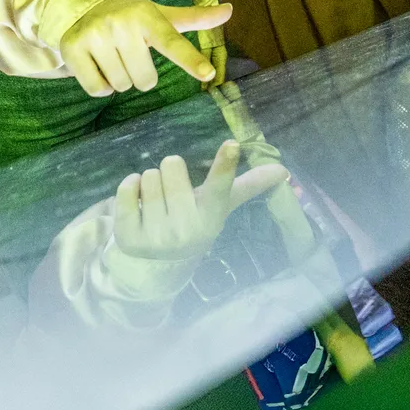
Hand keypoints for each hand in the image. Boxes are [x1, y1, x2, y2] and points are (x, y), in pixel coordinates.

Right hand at [60, 0, 232, 96]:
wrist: (82, 4)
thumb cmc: (130, 15)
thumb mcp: (160, 15)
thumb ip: (194, 18)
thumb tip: (230, 10)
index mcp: (148, 16)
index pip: (173, 42)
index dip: (190, 60)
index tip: (208, 74)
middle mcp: (121, 23)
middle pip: (145, 81)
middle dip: (140, 74)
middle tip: (130, 54)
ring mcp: (95, 35)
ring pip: (121, 86)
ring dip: (120, 79)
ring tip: (112, 56)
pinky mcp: (73, 48)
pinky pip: (98, 90)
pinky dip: (101, 85)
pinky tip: (97, 64)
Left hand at [113, 140, 287, 264]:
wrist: (158, 264)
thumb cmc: (193, 221)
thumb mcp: (218, 205)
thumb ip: (248, 185)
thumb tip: (283, 169)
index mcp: (211, 215)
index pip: (220, 186)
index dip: (225, 164)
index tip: (232, 144)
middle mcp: (187, 228)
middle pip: (171, 164)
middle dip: (169, 172)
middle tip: (171, 193)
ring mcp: (157, 236)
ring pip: (148, 175)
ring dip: (149, 182)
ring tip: (155, 202)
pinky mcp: (129, 236)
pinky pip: (126, 188)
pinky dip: (128, 188)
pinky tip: (136, 205)